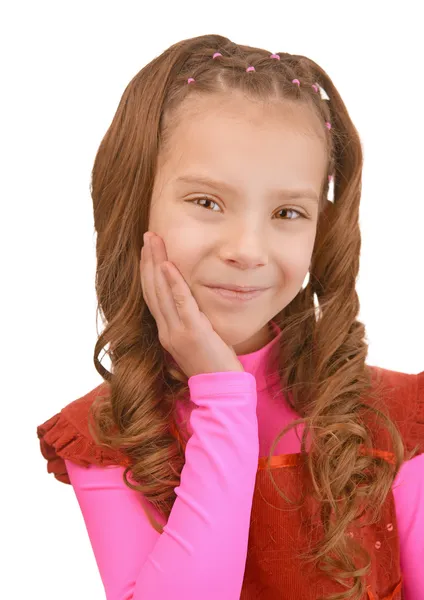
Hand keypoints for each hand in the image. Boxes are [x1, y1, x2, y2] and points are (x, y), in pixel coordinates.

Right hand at [140, 231, 243, 378]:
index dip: (148, 271)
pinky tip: (168, 265)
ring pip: (160, 292)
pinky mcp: (192, 333)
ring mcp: (176, 332)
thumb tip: (193, 305)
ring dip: (155, 263)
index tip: (149, 250)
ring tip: (153, 240)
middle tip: (148, 235)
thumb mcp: (198, 340)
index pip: (153, 296)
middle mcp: (166, 330)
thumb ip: (191, 322)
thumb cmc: (214, 365)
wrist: (222, 390)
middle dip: (148, 260)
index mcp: (166, 331)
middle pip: (151, 289)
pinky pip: (180, 303)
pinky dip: (173, 283)